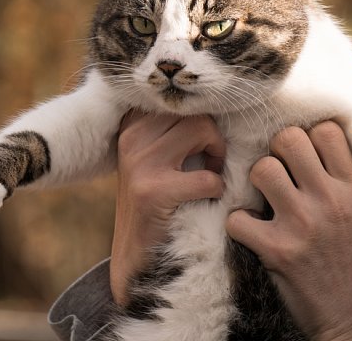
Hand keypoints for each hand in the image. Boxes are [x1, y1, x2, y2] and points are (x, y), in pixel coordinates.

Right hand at [110, 112, 224, 305]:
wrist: (135, 253)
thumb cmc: (158, 201)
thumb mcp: (155, 156)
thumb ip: (174, 129)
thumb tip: (220, 103)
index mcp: (132, 124)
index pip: (179, 98)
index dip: (201, 116)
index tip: (202, 142)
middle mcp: (131, 137)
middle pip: (194, 112)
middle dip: (214, 137)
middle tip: (212, 162)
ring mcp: (139, 163)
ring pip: (201, 130)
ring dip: (217, 157)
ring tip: (209, 176)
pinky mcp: (152, 191)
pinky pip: (207, 178)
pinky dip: (216, 190)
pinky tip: (204, 199)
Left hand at [226, 121, 351, 340]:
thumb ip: (336, 177)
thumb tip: (303, 144)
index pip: (324, 130)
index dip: (305, 138)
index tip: (300, 158)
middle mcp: (330, 200)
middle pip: (287, 139)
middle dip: (275, 152)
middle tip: (277, 174)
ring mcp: (302, 224)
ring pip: (260, 169)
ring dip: (254, 183)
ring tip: (263, 201)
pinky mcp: (276, 250)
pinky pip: (236, 217)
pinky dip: (238, 224)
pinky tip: (252, 232)